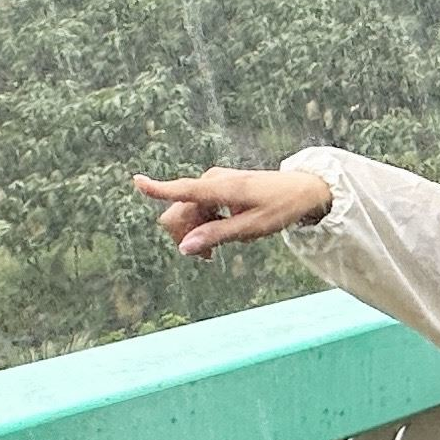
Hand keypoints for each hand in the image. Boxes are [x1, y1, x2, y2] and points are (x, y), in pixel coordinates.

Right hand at [134, 167, 332, 258]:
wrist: (303, 190)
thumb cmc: (280, 208)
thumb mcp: (251, 228)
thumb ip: (217, 236)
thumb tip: (184, 247)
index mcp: (221, 188)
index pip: (184, 189)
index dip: (158, 189)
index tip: (136, 181)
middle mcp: (213, 180)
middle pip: (180, 210)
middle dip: (185, 235)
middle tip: (208, 258)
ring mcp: (214, 182)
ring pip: (188, 211)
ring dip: (195, 232)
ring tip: (216, 253)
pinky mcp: (218, 186)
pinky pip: (198, 207)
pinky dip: (203, 224)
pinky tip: (219, 237)